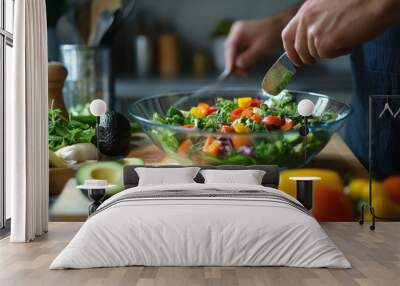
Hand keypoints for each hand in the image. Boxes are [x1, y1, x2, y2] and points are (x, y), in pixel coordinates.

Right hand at [224, 18, 283, 72]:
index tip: (230, 71)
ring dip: (240, 63)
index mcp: (239, 31)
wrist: (280, 27)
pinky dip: (244, 60)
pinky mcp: (242, 42)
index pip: (230, 48)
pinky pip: (240, 53)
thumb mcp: (260, 48)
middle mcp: (236, 33)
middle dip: (236, 63)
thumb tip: (237, 66)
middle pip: (231, 52)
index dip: (229, 60)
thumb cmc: (271, 35)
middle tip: (243, 73)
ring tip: (248, 70)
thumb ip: (247, 58)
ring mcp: (238, 37)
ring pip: (235, 54)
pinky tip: (250, 65)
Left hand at [282, 0, 399, 65]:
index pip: (287, 35)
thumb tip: (309, 41)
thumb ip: (315, 22)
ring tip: (344, 38)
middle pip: (297, 48)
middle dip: (304, 58)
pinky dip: (339, 52)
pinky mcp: (324, 42)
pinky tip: (349, 40)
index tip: (294, 58)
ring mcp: (314, 31)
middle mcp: (307, 19)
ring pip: (314, 53)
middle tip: (311, 62)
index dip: (290, 50)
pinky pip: (327, 56)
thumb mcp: (328, 9)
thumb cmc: (360, 2)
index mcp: (306, 9)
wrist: (377, 1)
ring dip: (328, 52)